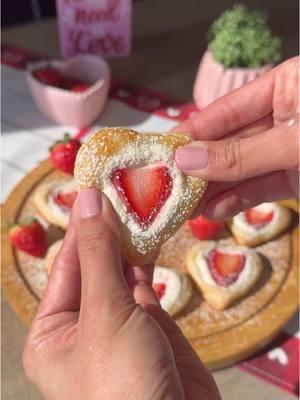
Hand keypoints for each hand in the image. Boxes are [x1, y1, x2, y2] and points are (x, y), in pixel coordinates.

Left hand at [23, 189, 219, 399]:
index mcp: (52, 333)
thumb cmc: (124, 385)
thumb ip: (99, 255)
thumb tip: (89, 202)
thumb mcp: (104, 314)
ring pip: (120, 271)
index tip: (94, 189)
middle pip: (93, 265)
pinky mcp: (149, 323)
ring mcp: (118, 323)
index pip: (66, 265)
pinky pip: (144, 282)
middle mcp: (82, 326)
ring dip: (128, 241)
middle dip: (106, 230)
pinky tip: (150, 234)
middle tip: (120, 190)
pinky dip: (148, 258)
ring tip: (137, 205)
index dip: (82, 226)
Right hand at [174, 56, 298, 219]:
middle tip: (167, 186)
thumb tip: (184, 161)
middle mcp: (284, 115)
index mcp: (287, 86)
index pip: (226, 109)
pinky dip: (238, 200)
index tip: (161, 152)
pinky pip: (262, 187)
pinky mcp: (296, 177)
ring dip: (214, 188)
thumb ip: (240, 154)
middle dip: (200, 167)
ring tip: (183, 206)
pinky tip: (212, 211)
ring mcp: (289, 148)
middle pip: (230, 141)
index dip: (193, 132)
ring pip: (243, 168)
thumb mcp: (293, 144)